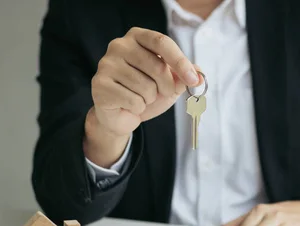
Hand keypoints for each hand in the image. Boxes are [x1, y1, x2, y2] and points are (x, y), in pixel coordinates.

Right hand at [85, 27, 202, 165]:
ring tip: (140, 98)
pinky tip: (128, 105)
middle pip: (156, 66)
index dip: (180, 62)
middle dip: (166, 86)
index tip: (193, 80)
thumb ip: (185, 76)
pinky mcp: (100, 85)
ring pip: (145, 86)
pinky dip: (137, 108)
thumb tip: (200, 75)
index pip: (162, 42)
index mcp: (137, 37)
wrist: (122, 115)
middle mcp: (119, 45)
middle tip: (160, 93)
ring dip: (149, 98)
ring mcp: (106, 64)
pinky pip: (133, 100)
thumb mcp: (171, 83)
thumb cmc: (146, 93)